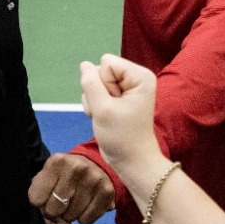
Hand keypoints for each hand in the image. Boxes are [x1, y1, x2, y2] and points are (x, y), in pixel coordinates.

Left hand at [29, 152, 115, 223]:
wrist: (97, 164)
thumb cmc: (66, 173)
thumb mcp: (49, 175)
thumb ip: (40, 195)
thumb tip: (56, 222)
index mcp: (57, 162)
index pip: (36, 199)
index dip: (39, 203)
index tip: (46, 197)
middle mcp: (76, 168)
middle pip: (53, 210)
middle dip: (54, 211)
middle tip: (61, 202)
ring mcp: (93, 180)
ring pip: (70, 217)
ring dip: (70, 215)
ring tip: (75, 200)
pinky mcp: (107, 192)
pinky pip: (86, 221)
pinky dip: (83, 218)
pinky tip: (86, 205)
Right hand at [77, 55, 166, 184]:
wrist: (131, 161)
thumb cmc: (121, 136)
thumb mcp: (102, 109)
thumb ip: (90, 83)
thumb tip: (84, 64)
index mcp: (140, 76)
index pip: (106, 63)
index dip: (103, 84)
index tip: (114, 104)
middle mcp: (135, 79)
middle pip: (100, 71)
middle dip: (99, 93)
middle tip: (109, 112)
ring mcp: (126, 89)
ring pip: (95, 83)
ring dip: (95, 102)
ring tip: (107, 117)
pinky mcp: (118, 99)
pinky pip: (96, 92)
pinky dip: (96, 107)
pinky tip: (104, 119)